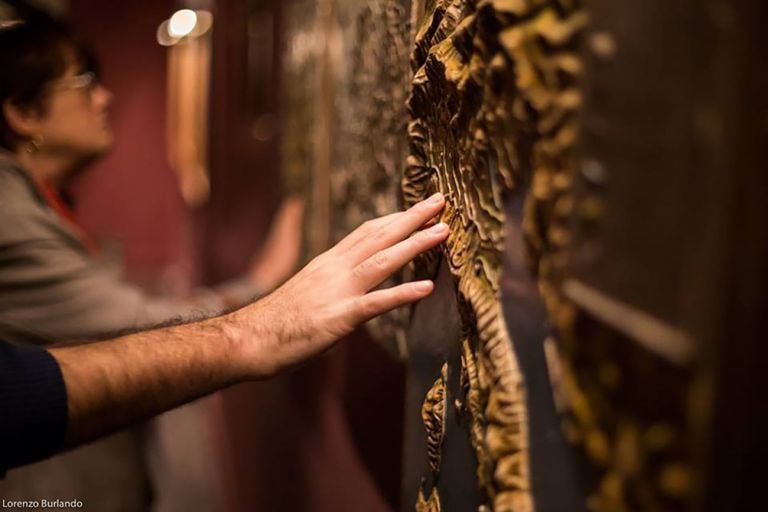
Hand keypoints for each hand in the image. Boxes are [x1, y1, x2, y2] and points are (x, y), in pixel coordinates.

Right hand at [230, 193, 447, 377]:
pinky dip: (403, 294)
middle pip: (380, 236)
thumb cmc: (278, 321)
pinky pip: (376, 304)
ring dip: (416, 244)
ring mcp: (338, 292)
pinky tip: (427, 288)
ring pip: (383, 261)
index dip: (395, 218)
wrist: (249, 339)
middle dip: (413, 218)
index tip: (418, 208)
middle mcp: (335, 270)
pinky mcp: (339, 318)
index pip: (367, 232)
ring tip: (444, 231)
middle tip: (441, 201)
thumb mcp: (308, 290)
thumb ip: (331, 281)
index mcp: (328, 262)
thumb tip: (349, 278)